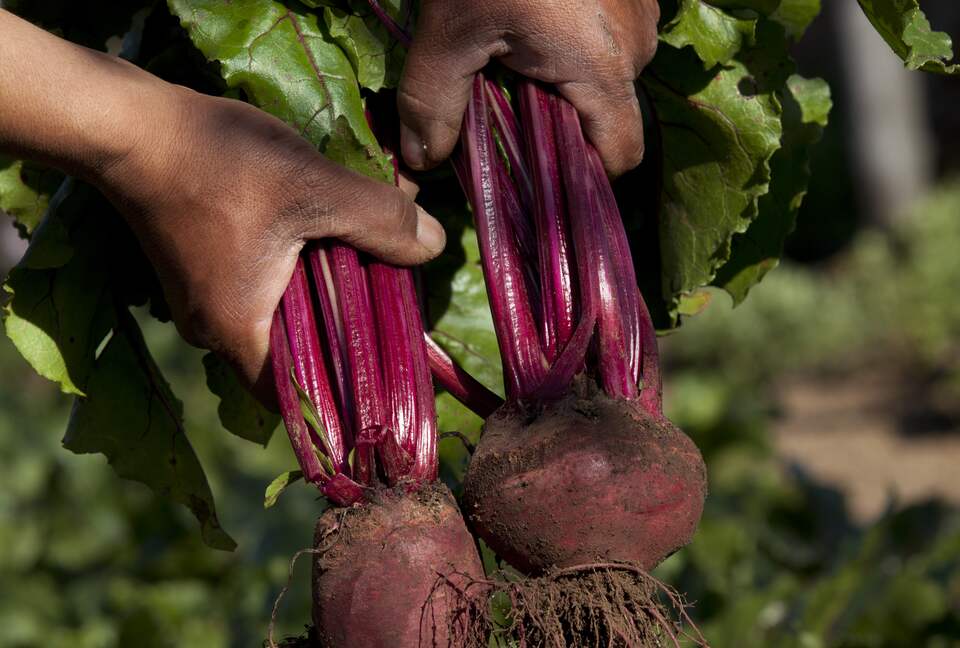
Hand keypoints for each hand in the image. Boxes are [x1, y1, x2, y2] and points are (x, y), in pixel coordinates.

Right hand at [97, 85, 444, 399]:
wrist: (128, 126)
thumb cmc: (217, 162)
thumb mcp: (313, 187)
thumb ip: (379, 220)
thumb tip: (434, 246)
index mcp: (241, 334)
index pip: (305, 397)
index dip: (352, 388)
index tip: (393, 364)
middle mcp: (215, 333)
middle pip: (298, 357)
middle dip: (347, 333)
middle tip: (392, 305)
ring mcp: (201, 304)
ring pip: (281, 320)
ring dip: (323, 298)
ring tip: (366, 267)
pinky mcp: (198, 272)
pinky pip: (260, 292)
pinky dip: (296, 276)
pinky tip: (322, 241)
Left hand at [398, 0, 659, 175]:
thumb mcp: (448, 30)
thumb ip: (431, 104)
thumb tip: (421, 163)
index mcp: (601, 66)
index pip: (618, 159)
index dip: (580, 180)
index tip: (535, 177)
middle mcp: (635, 46)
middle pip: (606, 122)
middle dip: (558, 128)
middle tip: (503, 110)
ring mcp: (639, 13)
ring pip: (604, 82)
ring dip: (562, 86)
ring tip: (512, 62)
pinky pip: (606, 43)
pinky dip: (570, 50)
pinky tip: (532, 28)